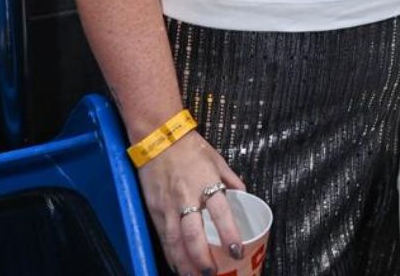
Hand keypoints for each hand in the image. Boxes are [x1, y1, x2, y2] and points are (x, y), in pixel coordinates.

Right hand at [137, 130, 246, 275]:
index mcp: (206, 182)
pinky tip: (177, 267)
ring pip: (175, 243)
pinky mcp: (155, 211)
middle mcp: (186, 197)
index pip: (221, 212)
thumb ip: (231, 180)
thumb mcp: (217, 159)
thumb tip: (244, 195)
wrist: (159, 138)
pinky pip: (163, 239)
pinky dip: (171, 256)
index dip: (229, 233)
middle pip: (193, 235)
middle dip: (203, 258)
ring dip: (185, 264)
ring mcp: (168, 206)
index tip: (237, 249)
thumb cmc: (190, 147)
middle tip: (213, 273)